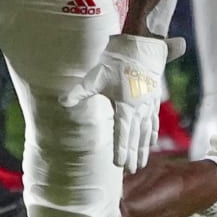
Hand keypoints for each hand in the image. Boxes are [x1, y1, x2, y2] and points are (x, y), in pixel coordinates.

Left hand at [81, 33, 182, 173]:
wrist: (141, 46)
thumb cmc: (116, 61)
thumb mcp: (96, 76)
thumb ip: (80, 92)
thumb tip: (62, 102)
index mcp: (126, 105)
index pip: (123, 133)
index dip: (122, 150)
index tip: (120, 165)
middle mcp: (139, 108)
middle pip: (136, 136)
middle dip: (133, 154)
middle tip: (131, 170)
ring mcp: (148, 104)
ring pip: (147, 131)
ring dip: (144, 148)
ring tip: (141, 163)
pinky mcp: (153, 99)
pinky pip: (154, 121)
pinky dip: (153, 134)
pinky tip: (151, 143)